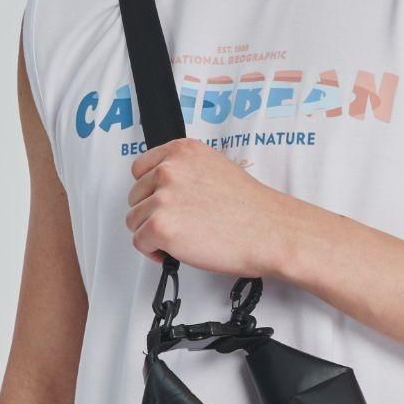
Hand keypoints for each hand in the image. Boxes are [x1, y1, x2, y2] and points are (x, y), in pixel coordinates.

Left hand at [126, 139, 291, 277]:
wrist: (269, 232)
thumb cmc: (251, 209)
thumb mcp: (216, 170)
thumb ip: (186, 173)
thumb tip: (168, 190)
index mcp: (182, 151)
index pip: (141, 169)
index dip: (150, 192)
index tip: (161, 204)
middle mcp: (169, 170)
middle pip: (135, 197)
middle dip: (151, 214)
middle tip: (175, 226)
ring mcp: (163, 198)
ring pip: (134, 220)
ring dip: (152, 234)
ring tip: (178, 240)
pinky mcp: (161, 227)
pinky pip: (140, 243)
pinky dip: (153, 252)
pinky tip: (173, 252)